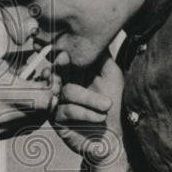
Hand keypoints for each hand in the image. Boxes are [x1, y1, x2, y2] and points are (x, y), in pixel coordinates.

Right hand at [0, 57, 59, 143]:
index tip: (48, 70)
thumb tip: (32, 66)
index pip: (50, 95)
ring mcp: (7, 129)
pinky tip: (14, 99)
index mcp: (15, 97)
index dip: (53, 82)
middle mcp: (14, 117)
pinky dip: (25, 112)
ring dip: (38, 103)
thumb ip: (18, 69)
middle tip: (42, 77)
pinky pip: (22, 125)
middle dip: (48, 92)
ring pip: (36, 119)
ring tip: (27, 87)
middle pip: (47, 109)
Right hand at [51, 53, 129, 171]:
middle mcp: (62, 86)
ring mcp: (57, 103)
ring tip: (107, 105)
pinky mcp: (56, 120)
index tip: (64, 52)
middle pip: (56, 73)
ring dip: (89, 98)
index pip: (63, 60)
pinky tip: (100, 116)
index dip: (62, 55)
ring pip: (66, 92)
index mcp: (73, 74)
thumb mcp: (112, 75)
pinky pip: (67, 111)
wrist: (114, 137)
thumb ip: (102, 56)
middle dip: (60, 67)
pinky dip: (85, 113)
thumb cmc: (114, 105)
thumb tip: (95, 33)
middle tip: (63, 59)